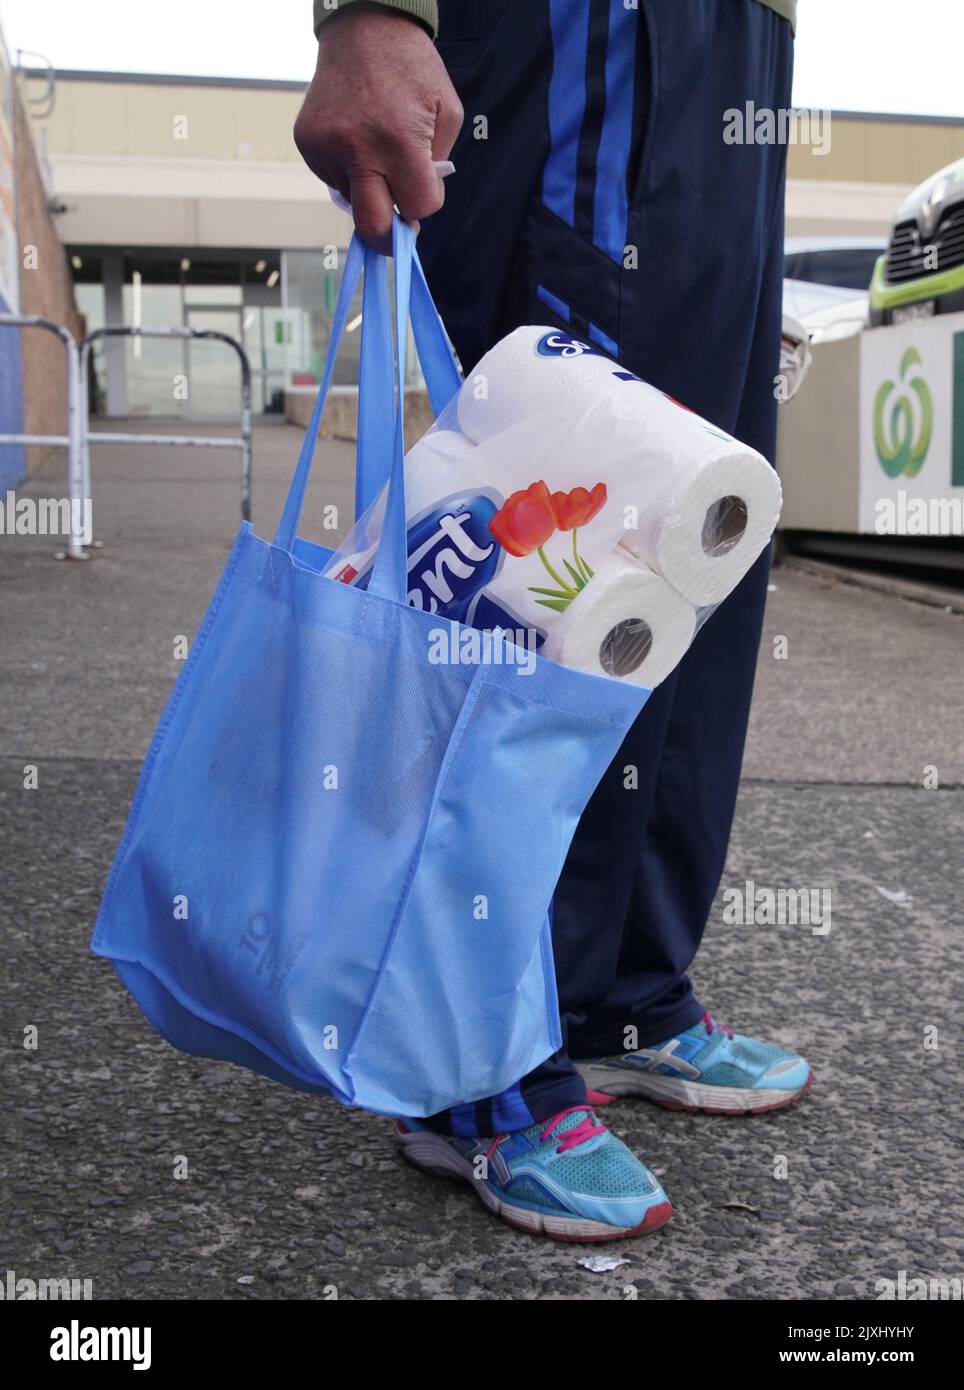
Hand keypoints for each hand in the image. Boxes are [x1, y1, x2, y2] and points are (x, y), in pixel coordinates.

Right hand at [294, 1, 463, 251]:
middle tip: (397, 236)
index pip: (417, 207)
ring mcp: (326, 146)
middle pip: (372, 225)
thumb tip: (415, 208)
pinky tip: (355, 140)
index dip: (424, 206)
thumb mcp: (446, 113)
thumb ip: (436, 166)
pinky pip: (333, 179)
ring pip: (352, 201)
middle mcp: (357, 147)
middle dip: (389, 239)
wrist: (363, 29)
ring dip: (369, 192)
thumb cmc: (411, 71)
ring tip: (375, 152)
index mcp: (399, 140)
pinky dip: (348, 172)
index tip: (423, 196)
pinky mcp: (307, 143)